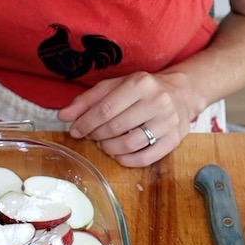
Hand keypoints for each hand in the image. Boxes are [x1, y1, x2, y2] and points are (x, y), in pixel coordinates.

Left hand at [58, 71, 200, 166]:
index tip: (75, 130)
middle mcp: (157, 101)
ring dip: (109, 148)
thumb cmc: (142, 91)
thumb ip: (88, 100)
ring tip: (104, 144)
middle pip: (116, 128)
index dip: (85, 123)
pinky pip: (145, 158)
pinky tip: (118, 154)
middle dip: (96, 136)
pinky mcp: (174, 140)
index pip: (105, 109)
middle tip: (91, 136)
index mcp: (140, 83)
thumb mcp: (115, 87)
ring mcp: (168, 122)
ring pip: (129, 144)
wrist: (182, 93)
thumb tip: (63, 116)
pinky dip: (125, 160)